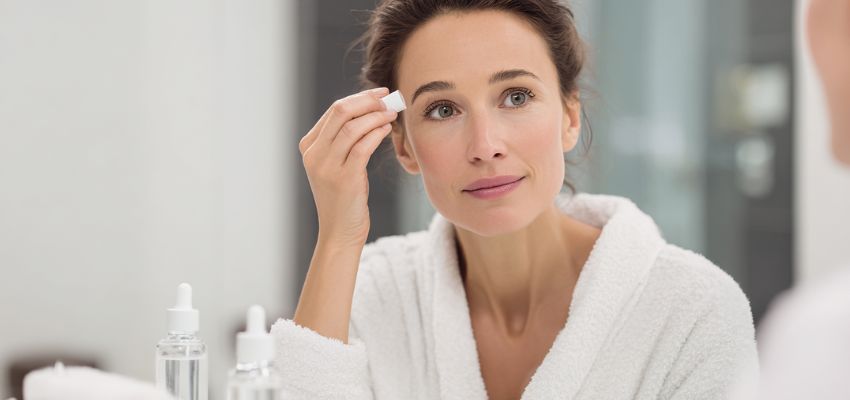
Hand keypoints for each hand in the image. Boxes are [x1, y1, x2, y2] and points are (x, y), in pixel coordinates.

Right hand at [298, 87, 398, 246]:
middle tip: (388, 97)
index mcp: (309, 147)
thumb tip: (372, 110)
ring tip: (392, 112)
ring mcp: (326, 167)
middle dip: (368, 101)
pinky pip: (362, 147)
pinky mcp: (343, 179)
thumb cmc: (345, 197)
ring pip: (351, 127)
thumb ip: (345, 140)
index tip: (379, 93)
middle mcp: (314, 154)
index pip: (334, 111)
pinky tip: (387, 129)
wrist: (340, 232)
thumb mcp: (338, 165)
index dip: (360, 98)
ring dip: (375, 115)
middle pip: (340, 112)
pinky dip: (376, 133)